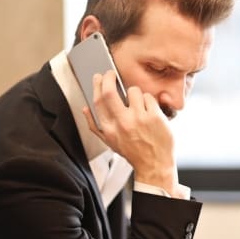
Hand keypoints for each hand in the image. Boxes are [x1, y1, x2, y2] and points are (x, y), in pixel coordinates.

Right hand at [83, 70, 180, 196]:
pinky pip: (149, 97)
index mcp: (109, 129)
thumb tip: (85, 109)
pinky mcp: (154, 116)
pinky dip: (149, 101)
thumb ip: (95, 126)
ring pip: (133, 91)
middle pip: (109, 91)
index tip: (99, 77)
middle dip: (109, 77)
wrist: (154, 165)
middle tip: (112, 74)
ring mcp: (138, 119)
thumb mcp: (109, 142)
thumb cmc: (133, 153)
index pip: (98, 101)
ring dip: (135, 93)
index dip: (97, 85)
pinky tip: (150, 111)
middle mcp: (122, 123)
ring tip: (139, 104)